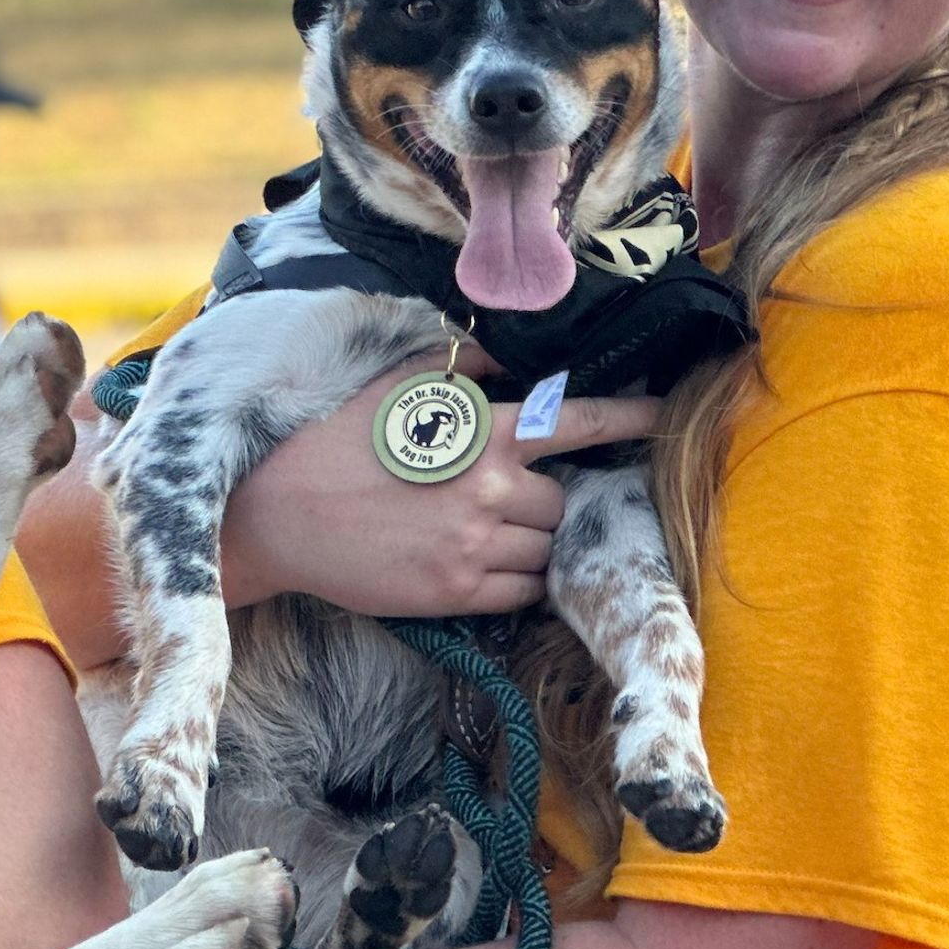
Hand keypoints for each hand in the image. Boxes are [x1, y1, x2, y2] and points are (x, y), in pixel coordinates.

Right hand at [222, 347, 660, 618]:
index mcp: (479, 430)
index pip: (577, 421)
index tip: (668, 415)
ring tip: (480, 533)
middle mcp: (487, 486)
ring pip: (546, 550)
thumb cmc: (335, 443)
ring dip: (528, 543)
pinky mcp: (456, 591)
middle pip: (562, 502)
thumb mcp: (395, 387)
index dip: (630, 419)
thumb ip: (460, 370)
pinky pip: (522, 592)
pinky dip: (514, 581)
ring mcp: (474, 543)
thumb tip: (505, 356)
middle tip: (499, 500)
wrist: (280, 512)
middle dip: (542, 501)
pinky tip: (478, 564)